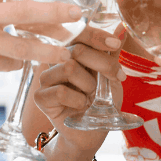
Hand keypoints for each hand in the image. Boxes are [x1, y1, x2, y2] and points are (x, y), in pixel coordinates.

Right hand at [0, 0, 78, 82]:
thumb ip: (3, 4)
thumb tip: (44, 12)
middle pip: (22, 11)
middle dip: (53, 13)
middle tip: (77, 14)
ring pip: (20, 48)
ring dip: (47, 52)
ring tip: (66, 54)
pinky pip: (8, 65)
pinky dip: (18, 64)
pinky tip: (20, 62)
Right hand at [33, 26, 124, 149]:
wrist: (93, 133)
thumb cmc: (102, 103)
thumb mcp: (112, 76)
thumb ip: (112, 53)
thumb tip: (121, 27)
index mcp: (72, 51)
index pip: (80, 34)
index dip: (98, 37)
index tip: (115, 45)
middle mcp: (56, 60)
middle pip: (76, 49)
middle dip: (102, 64)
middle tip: (113, 80)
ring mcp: (46, 78)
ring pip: (69, 68)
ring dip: (88, 85)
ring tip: (90, 96)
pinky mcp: (40, 97)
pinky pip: (59, 91)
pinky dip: (77, 100)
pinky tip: (79, 107)